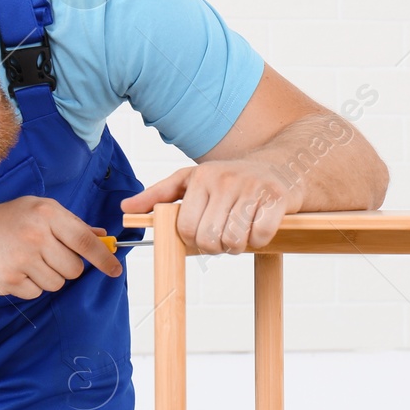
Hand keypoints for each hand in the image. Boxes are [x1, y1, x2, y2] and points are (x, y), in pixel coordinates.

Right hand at [0, 196, 120, 298]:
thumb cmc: (6, 222)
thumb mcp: (38, 211)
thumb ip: (73, 225)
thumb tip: (103, 239)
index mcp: (46, 213)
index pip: (84, 241)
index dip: (103, 258)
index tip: (115, 270)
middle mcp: (35, 235)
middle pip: (74, 268)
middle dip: (67, 267)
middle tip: (48, 256)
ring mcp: (21, 259)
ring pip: (58, 283)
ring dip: (48, 277)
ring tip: (28, 261)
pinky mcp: (10, 280)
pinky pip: (37, 293)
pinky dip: (30, 286)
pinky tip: (16, 270)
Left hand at [121, 160, 301, 254]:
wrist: (283, 164)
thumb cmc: (232, 178)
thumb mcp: (192, 179)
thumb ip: (158, 195)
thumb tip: (125, 208)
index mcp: (200, 178)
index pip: (184, 228)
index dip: (193, 239)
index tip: (204, 232)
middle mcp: (225, 180)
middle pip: (209, 238)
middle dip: (217, 246)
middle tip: (225, 234)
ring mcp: (252, 188)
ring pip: (235, 241)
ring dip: (239, 244)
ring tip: (242, 230)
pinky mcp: (276, 198)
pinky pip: (261, 236)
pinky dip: (260, 239)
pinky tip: (260, 225)